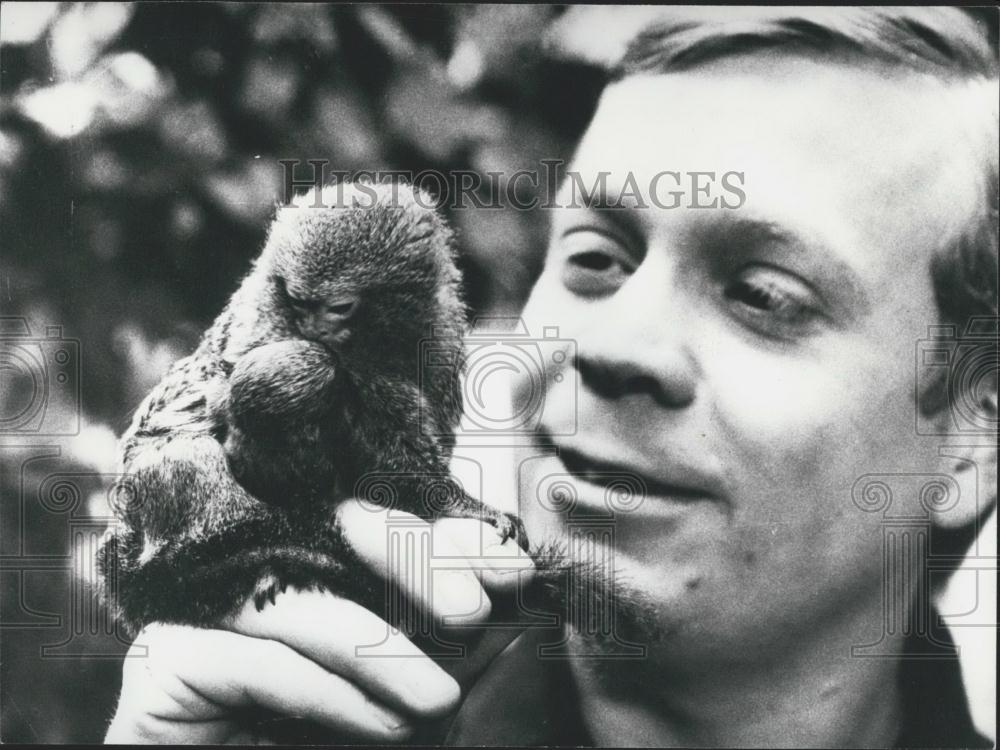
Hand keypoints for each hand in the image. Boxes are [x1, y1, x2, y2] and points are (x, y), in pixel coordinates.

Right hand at [103, 499, 534, 743]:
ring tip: (439, 702)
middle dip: (413, 564)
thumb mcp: (409, 704)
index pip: (380, 529)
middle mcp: (255, 576)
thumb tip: (509, 593)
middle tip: (473, 610)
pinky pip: (250, 660)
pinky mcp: (165, 662)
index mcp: (315, 572)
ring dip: (376, 647)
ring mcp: (204, 614)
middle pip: (332, 535)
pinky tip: (383, 725)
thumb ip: (451, 652)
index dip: (445, 541)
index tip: (512, 569)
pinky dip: (323, 693)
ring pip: (294, 598)